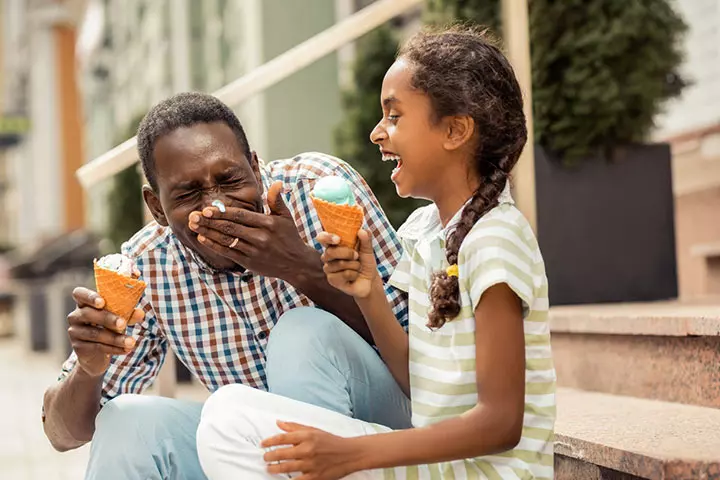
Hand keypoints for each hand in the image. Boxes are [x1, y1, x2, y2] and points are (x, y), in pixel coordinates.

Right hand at [67, 287, 143, 377]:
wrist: (96, 354)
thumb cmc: (108, 328)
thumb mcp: (118, 318)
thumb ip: (128, 314)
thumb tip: (140, 313)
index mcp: (84, 303)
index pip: (80, 294)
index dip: (90, 296)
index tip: (102, 302)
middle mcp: (76, 316)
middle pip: (88, 314)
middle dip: (107, 319)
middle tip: (123, 324)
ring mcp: (75, 332)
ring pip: (95, 334)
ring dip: (116, 338)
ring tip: (131, 342)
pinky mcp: (78, 347)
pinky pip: (97, 347)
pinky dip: (114, 348)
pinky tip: (126, 350)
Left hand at [188, 181, 313, 280]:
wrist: (296, 264)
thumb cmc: (290, 237)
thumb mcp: (286, 217)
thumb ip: (276, 200)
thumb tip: (276, 182)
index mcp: (267, 223)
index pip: (240, 216)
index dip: (222, 212)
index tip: (207, 208)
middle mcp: (260, 237)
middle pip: (230, 227)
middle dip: (209, 221)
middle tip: (193, 215)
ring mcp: (253, 250)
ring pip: (226, 240)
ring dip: (207, 232)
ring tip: (193, 225)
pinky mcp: (249, 262)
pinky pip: (228, 252)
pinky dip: (214, 246)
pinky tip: (203, 238)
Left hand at [261, 421, 362, 478]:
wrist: (349, 454)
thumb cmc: (331, 441)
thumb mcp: (313, 430)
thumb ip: (295, 427)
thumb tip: (279, 423)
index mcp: (307, 436)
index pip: (282, 438)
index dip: (270, 441)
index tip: (263, 444)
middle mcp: (308, 449)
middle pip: (281, 453)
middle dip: (269, 456)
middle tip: (265, 457)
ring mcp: (311, 464)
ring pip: (286, 467)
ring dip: (274, 468)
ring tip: (269, 468)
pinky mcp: (315, 477)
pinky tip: (282, 479)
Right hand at [318, 229, 377, 298]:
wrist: (369, 280)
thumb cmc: (365, 262)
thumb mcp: (367, 250)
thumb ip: (365, 239)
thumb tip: (362, 230)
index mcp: (334, 245)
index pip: (322, 238)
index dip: (327, 237)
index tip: (338, 239)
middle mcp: (328, 256)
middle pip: (330, 252)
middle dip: (347, 253)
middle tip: (357, 256)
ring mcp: (328, 268)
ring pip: (339, 264)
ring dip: (354, 265)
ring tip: (357, 267)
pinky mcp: (332, 280)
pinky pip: (344, 274)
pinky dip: (354, 274)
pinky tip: (354, 276)